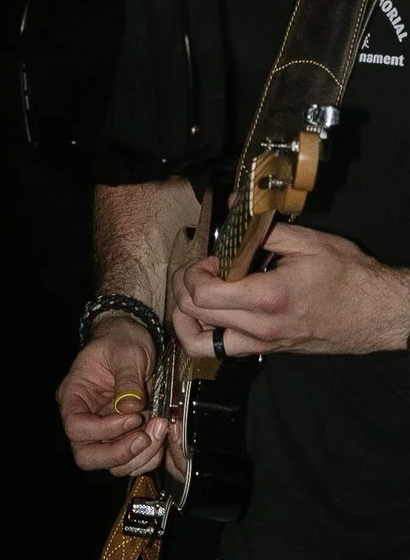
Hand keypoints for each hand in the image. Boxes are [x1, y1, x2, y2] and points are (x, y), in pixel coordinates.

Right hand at [55, 330, 166, 478]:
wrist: (132, 338)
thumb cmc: (121, 341)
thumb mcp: (126, 353)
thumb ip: (128, 379)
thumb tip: (131, 408)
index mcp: (74, 396)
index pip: (76, 427)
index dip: (104, 430)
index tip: (133, 417)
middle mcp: (85, 418)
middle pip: (87, 456)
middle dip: (119, 453)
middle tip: (145, 436)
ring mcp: (104, 431)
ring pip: (113, 464)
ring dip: (139, 455)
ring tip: (159, 428)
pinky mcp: (124, 436)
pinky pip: (132, 460)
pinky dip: (148, 456)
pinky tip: (161, 434)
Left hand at [172, 223, 409, 360]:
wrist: (375, 312)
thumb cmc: (349, 277)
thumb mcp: (307, 242)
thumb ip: (262, 230)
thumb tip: (233, 210)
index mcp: (268, 298)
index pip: (203, 294)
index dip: (194, 271)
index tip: (209, 257)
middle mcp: (260, 327)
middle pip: (192, 315)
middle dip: (184, 286)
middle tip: (199, 269)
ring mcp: (262, 343)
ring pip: (198, 342)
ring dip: (185, 316)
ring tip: (195, 294)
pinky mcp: (266, 350)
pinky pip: (221, 350)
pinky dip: (205, 332)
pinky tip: (211, 312)